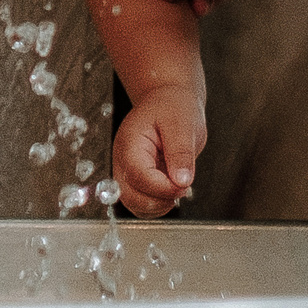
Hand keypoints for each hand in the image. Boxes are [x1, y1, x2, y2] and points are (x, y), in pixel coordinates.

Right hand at [113, 85, 206, 217]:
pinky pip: (140, 204)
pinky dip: (157, 206)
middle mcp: (123, 160)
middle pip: (129, 195)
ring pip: (133, 204)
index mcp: (130, 143)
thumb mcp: (181, 123)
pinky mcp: (136, 180)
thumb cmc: (173, 107)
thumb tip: (182, 181)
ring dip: (157, 206)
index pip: (138, 176)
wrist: (168, 100)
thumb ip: (181, 152)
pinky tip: (171, 192)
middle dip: (158, 200)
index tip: (184, 185)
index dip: (163, 187)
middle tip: (182, 188)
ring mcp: (127, 171)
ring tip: (177, 189)